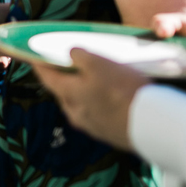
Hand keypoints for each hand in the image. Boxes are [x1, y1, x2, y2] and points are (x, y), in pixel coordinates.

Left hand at [32, 49, 148, 150]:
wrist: (151, 125)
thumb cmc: (122, 91)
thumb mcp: (99, 63)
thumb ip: (80, 56)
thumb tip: (70, 53)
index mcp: (69, 95)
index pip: (46, 78)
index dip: (40, 65)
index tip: (34, 57)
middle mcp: (76, 114)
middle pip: (63, 93)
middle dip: (63, 79)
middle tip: (67, 66)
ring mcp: (92, 126)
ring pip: (80, 105)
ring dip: (82, 92)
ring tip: (93, 80)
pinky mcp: (109, 133)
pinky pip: (97, 114)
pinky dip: (98, 103)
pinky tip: (111, 98)